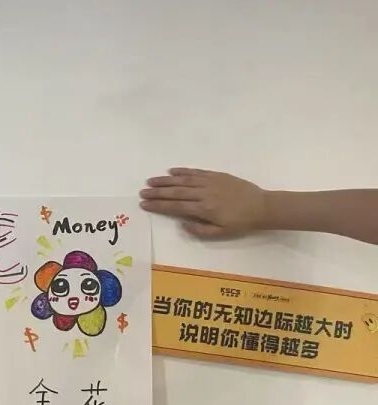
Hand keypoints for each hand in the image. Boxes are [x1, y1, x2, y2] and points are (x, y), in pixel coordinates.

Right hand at [140, 168, 267, 238]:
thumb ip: (199, 229)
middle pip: (175, 192)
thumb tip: (181, 223)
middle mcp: (204, 194)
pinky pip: (196, 172)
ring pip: (183, 181)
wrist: (262, 206)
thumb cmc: (240, 223)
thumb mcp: (220, 233)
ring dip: (166, 181)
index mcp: (204, 209)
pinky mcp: (216, 175)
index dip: (158, 205)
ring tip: (151, 181)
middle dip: (157, 192)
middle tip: (142, 192)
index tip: (144, 204)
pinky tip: (172, 172)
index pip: (175, 206)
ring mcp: (210, 182)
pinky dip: (183, 171)